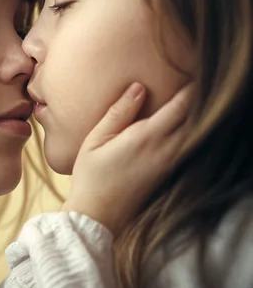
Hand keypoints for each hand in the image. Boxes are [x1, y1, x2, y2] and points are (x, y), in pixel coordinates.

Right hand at [62, 83, 190, 235]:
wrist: (97, 215)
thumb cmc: (91, 175)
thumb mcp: (96, 139)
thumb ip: (119, 112)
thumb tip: (139, 87)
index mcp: (147, 138)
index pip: (180, 107)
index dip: (189, 89)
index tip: (189, 73)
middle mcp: (166, 151)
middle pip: (195, 120)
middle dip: (197, 100)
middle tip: (190, 82)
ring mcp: (170, 164)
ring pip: (194, 134)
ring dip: (194, 115)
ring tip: (186, 99)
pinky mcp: (168, 174)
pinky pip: (188, 147)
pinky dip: (189, 131)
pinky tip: (178, 125)